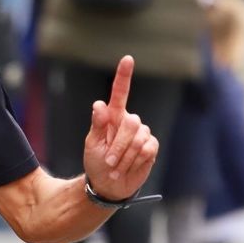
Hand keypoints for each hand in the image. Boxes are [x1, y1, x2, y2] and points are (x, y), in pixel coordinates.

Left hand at [82, 56, 159, 201]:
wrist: (109, 183)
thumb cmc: (96, 162)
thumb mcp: (92, 144)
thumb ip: (97, 125)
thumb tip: (99, 104)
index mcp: (112, 116)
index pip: (120, 92)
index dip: (124, 75)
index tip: (127, 59)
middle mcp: (129, 121)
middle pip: (131, 123)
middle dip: (118, 144)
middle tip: (109, 160)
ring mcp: (142, 133)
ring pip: (139, 138)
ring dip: (125, 156)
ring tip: (117, 165)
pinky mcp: (152, 146)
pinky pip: (147, 149)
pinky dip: (135, 160)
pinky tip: (129, 166)